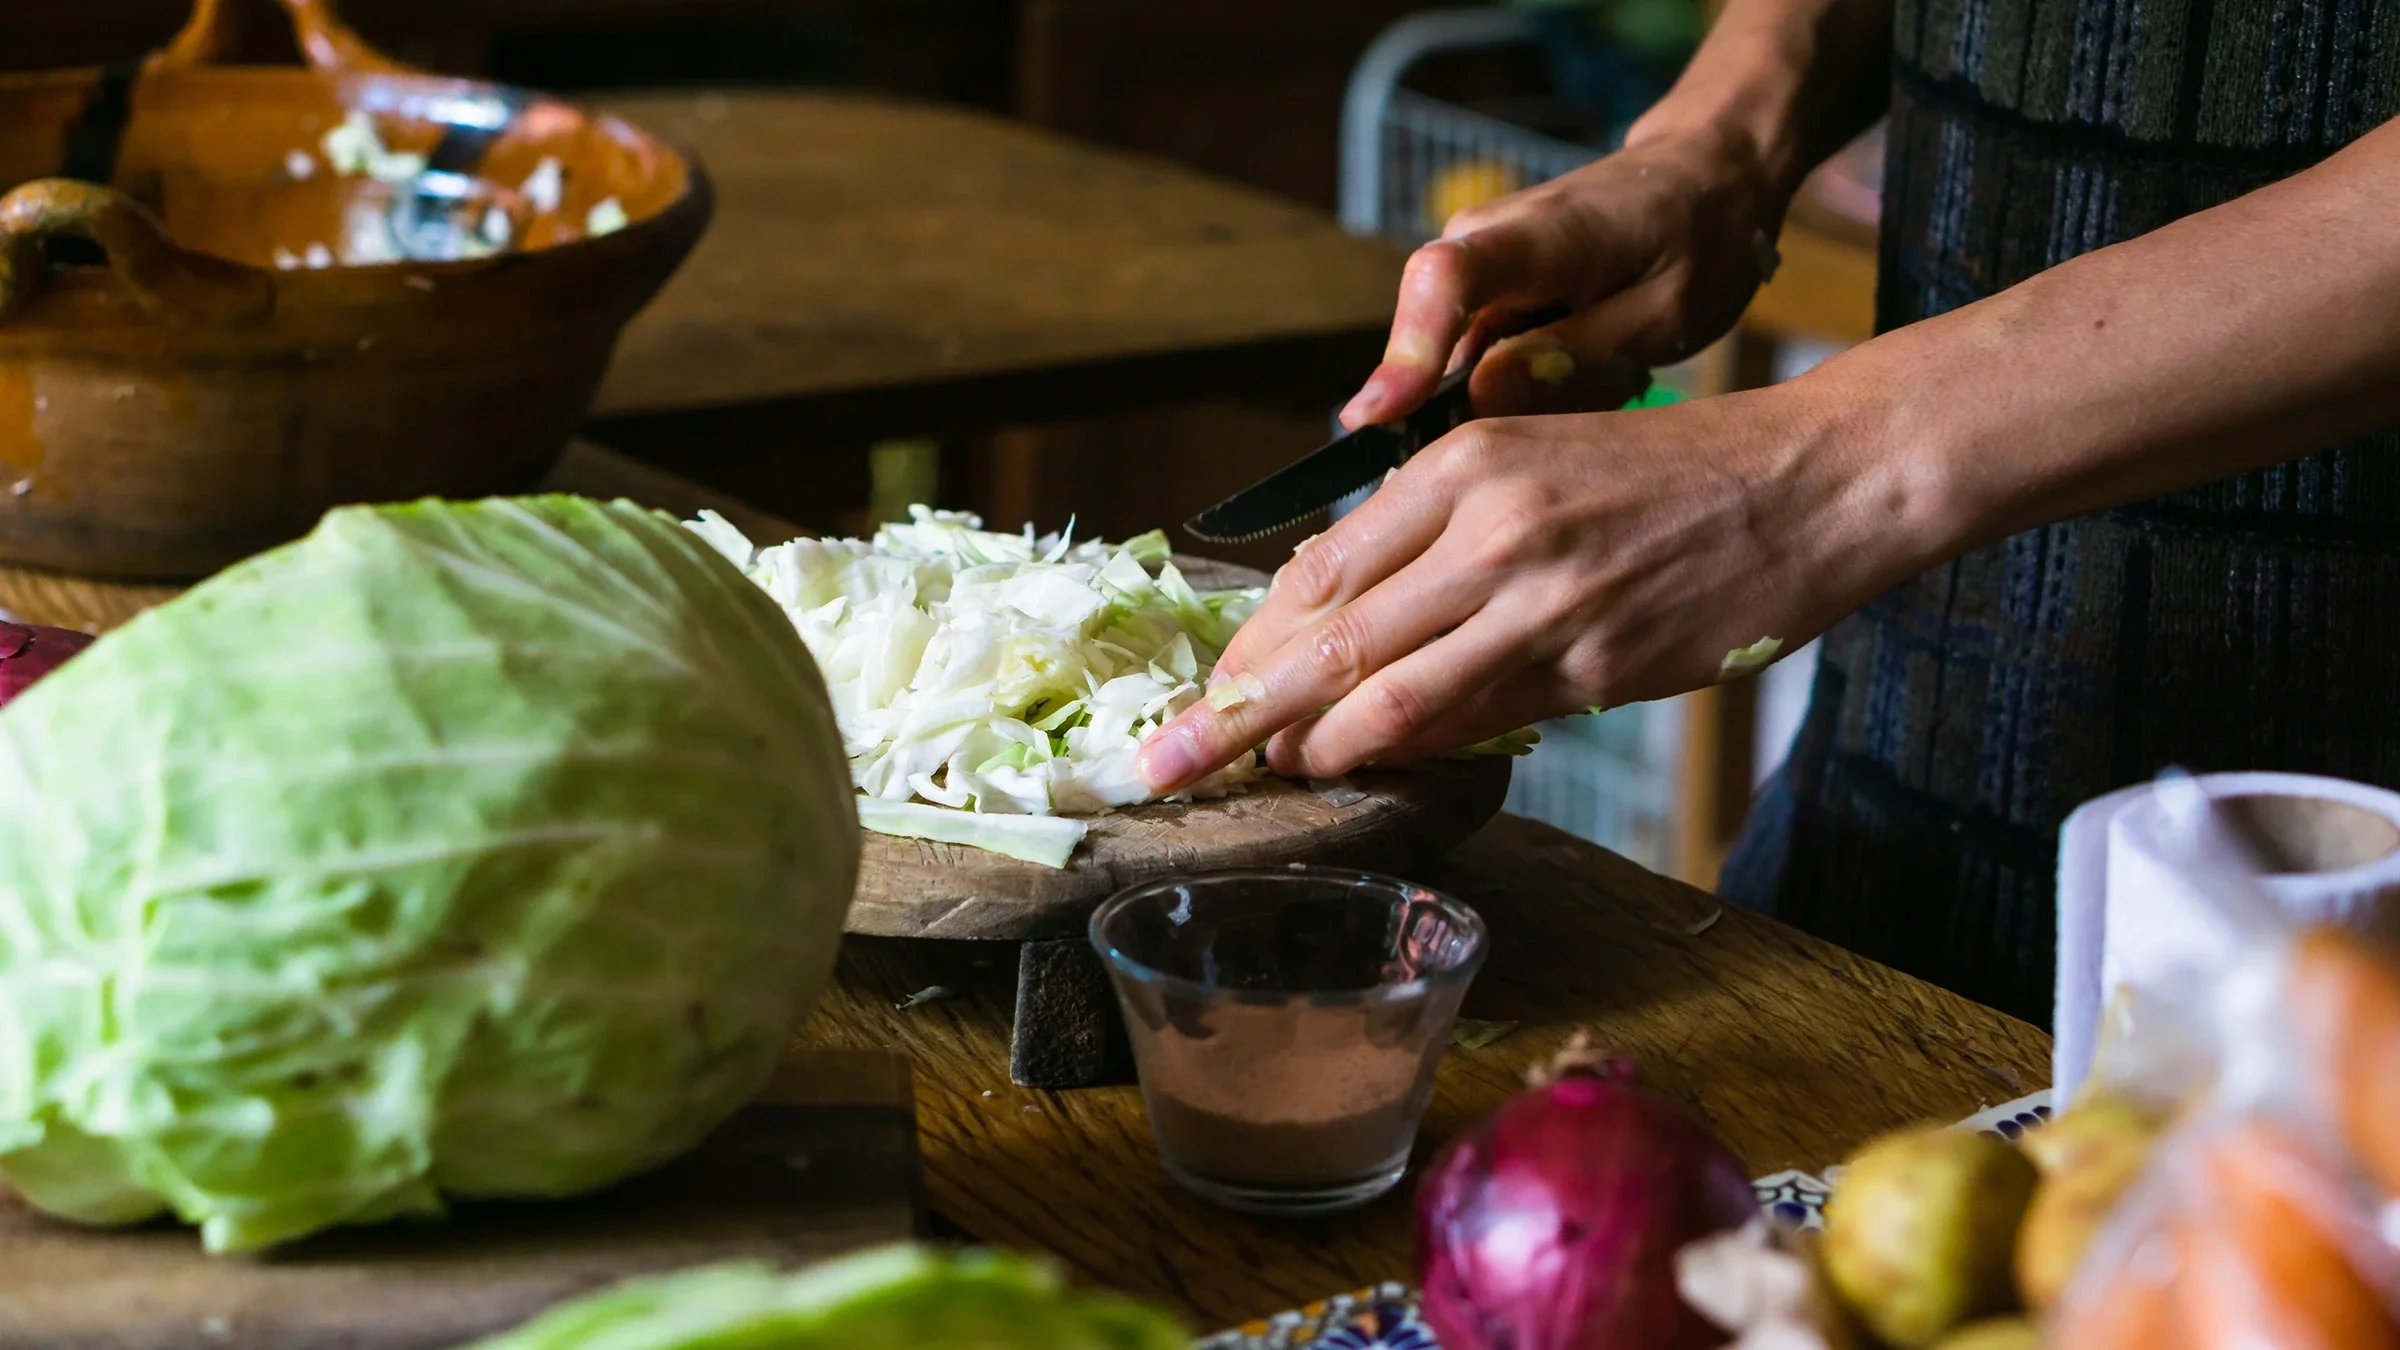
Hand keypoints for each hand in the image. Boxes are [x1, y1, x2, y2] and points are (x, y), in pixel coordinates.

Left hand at [1138, 381, 1925, 790]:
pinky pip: (1478, 723)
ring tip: (1259, 783)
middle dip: (1230, 714)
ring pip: (1388, 696)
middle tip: (1160, 767)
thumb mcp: (1531, 465)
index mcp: (1459, 467)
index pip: (1318, 571)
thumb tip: (1348, 629)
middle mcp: (1486, 527)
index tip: (1201, 690)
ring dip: (1310, 750)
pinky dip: (1412, 753)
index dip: (1248, 645)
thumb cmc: (1663, 477)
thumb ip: (1437, 540)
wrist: (1802, 481)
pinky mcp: (1595, 666)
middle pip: (1325, 640)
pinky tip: (1370, 771)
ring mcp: (1540, 600)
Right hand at [1342, 117, 1788, 428]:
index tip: (1376, 416)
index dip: (1407, 350)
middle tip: (1570, 413)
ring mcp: (1475, 265)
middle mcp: (1483, 239)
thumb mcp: (1664, 315)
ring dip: (1509, 395)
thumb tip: (1478, 398)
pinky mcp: (1480, 292)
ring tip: (1606, 373)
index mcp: (1540, 234)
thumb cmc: (1697, 241)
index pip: (1445, 279)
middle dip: (1469, 407)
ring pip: (1453, 359)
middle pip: (1431, 336)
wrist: (1705, 176)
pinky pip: (1473, 358)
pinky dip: (1518, 385)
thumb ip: (1575, 359)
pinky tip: (1587, 369)